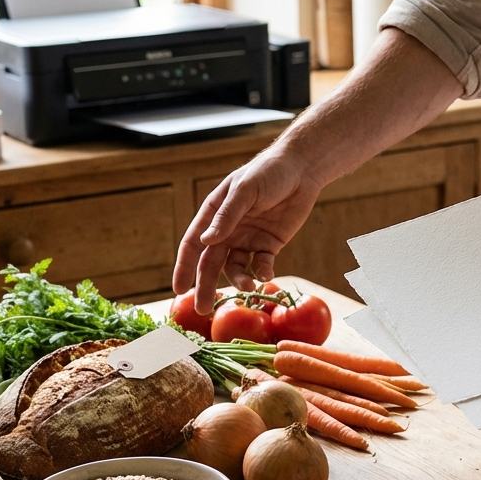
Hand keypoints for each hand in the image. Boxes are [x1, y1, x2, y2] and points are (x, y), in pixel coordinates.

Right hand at [173, 148, 325, 314]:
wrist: (301, 170)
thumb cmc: (267, 172)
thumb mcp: (245, 191)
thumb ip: (227, 217)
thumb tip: (206, 242)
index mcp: (214, 214)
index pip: (193, 244)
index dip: (184, 267)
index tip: (179, 289)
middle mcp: (227, 230)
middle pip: (211, 263)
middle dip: (206, 286)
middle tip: (203, 309)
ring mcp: (248, 239)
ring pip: (236, 268)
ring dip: (239, 281)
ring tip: (247, 288)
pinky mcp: (269, 245)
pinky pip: (261, 265)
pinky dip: (261, 274)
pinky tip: (265, 276)